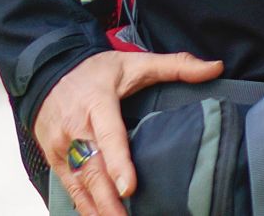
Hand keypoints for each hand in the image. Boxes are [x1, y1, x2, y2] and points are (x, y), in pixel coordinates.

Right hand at [33, 49, 223, 215]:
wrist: (49, 72)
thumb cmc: (96, 70)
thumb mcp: (135, 62)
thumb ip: (176, 65)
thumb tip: (215, 68)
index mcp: (97, 103)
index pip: (109, 137)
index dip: (118, 164)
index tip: (129, 188)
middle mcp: (76, 128)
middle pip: (92, 168)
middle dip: (108, 199)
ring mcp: (61, 146)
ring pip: (79, 182)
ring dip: (96, 207)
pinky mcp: (54, 158)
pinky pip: (69, 186)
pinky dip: (83, 205)